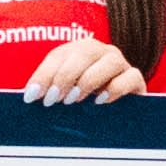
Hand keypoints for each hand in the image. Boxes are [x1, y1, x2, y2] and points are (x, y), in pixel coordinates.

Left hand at [19, 37, 145, 105]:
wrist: (118, 113)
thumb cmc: (83, 102)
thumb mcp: (63, 94)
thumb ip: (50, 91)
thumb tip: (29, 97)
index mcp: (78, 51)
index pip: (58, 56)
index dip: (43, 75)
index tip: (31, 96)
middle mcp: (100, 52)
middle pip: (84, 53)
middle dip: (65, 76)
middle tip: (53, 100)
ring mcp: (120, 63)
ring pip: (109, 62)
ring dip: (89, 80)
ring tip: (74, 100)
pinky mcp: (136, 80)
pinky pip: (130, 77)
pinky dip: (115, 88)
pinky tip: (100, 102)